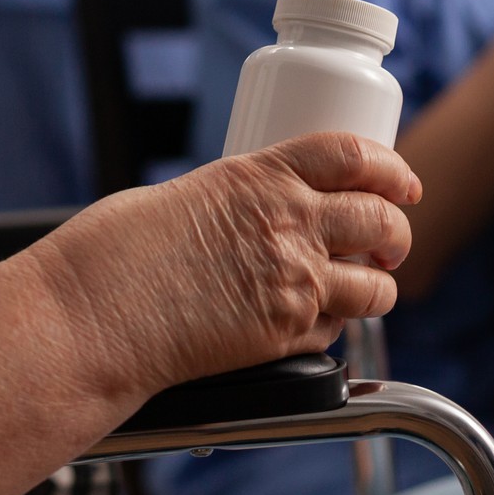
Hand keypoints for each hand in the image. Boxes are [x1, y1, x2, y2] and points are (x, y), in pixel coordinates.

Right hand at [28, 133, 419, 397]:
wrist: (92, 316)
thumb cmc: (114, 254)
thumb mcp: (182, 197)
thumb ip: (235, 201)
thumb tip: (255, 214)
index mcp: (260, 176)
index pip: (353, 155)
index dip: (390, 167)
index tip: (402, 181)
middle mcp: (289, 226)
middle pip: (381, 219)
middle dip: (395, 231)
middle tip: (388, 241)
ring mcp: (293, 285)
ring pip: (377, 285)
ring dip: (377, 285)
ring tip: (362, 286)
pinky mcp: (285, 339)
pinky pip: (336, 331)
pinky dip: (335, 326)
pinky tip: (308, 321)